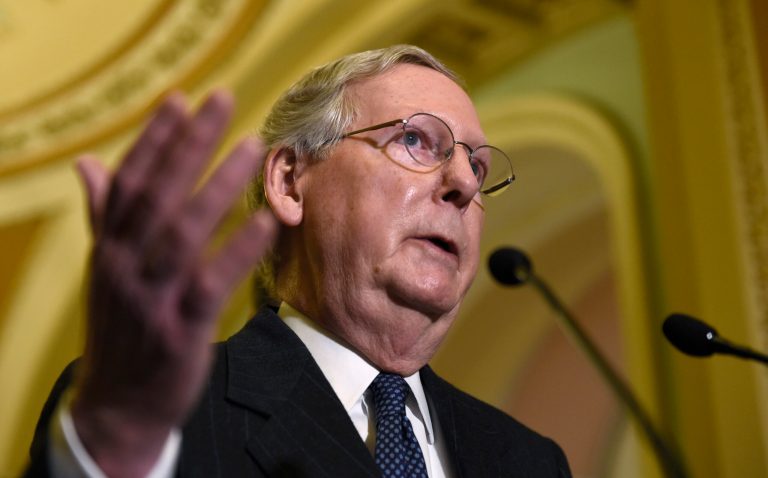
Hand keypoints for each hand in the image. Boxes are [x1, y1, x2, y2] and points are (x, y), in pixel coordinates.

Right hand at [69, 91, 275, 476]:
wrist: (118, 406)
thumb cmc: (123, 327)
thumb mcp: (106, 271)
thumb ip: (103, 216)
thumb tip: (87, 163)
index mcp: (108, 249)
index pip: (129, 183)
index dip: (154, 140)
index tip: (181, 100)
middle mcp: (123, 267)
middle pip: (157, 195)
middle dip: (189, 145)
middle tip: (223, 99)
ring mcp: (151, 300)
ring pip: (184, 233)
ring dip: (218, 185)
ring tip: (253, 145)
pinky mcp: (181, 332)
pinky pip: (211, 284)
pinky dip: (238, 251)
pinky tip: (266, 220)